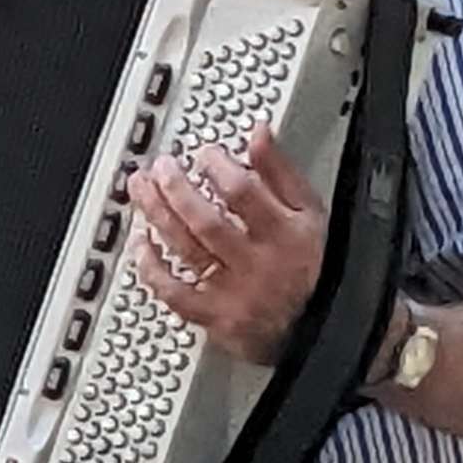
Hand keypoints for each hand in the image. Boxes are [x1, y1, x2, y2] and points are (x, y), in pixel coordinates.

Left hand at [129, 128, 327, 364]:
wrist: (323, 330)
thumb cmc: (315, 267)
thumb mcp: (311, 214)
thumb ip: (280, 172)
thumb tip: (257, 132)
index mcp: (287, 234)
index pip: (243, 193)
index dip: (217, 167)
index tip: (204, 154)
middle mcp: (259, 265)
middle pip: (205, 221)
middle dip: (176, 188)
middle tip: (161, 167)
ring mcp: (235, 293)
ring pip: (185, 249)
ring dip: (156, 214)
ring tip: (141, 187)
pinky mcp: (216, 318)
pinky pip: (173, 292)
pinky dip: (150, 266)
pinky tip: (139, 241)